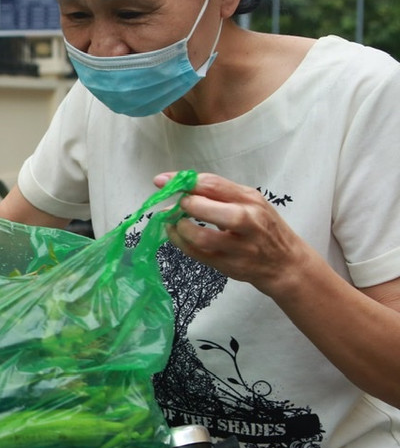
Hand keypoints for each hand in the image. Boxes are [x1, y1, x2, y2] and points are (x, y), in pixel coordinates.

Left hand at [155, 171, 312, 295]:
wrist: (286, 264)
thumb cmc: (264, 228)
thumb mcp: (252, 203)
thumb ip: (221, 194)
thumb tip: (182, 188)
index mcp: (251, 200)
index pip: (213, 184)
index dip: (183, 181)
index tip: (161, 181)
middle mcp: (248, 222)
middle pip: (209, 209)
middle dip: (185, 205)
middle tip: (177, 205)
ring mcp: (239, 247)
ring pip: (201, 237)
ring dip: (181, 228)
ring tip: (175, 222)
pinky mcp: (229, 266)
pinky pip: (197, 255)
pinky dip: (180, 243)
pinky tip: (176, 235)